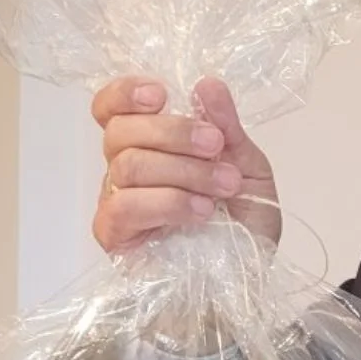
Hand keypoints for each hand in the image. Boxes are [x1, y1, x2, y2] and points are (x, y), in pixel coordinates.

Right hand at [91, 76, 281, 252]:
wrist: (248, 274)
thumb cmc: (245, 221)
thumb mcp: (249, 166)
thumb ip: (228, 126)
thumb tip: (207, 85)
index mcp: (152, 144)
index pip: (111, 107)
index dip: (125, 93)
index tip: (162, 94)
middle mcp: (127, 169)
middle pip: (121, 131)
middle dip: (174, 132)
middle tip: (216, 146)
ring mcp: (117, 202)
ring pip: (127, 165)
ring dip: (184, 171)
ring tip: (224, 188)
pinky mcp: (115, 237)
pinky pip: (124, 207)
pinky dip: (168, 202)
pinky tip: (201, 212)